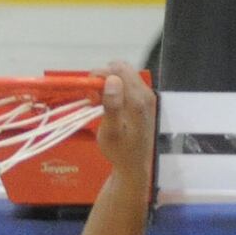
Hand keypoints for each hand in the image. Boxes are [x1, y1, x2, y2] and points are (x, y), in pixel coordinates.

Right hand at [92, 60, 155, 182]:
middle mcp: (146, 93)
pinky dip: (114, 90)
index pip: (116, 70)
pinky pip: (127, 85)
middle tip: (93, 98)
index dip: (99, 76)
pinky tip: (107, 105)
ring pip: (123, 76)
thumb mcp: (111, 132)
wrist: (133, 165)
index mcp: (138, 99)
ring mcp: (147, 96)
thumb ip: (112, 105)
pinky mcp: (144, 100)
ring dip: (107, 84)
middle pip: (121, 69)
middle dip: (103, 78)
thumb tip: (112, 80)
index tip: (89, 93)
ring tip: (98, 102)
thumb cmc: (119, 151)